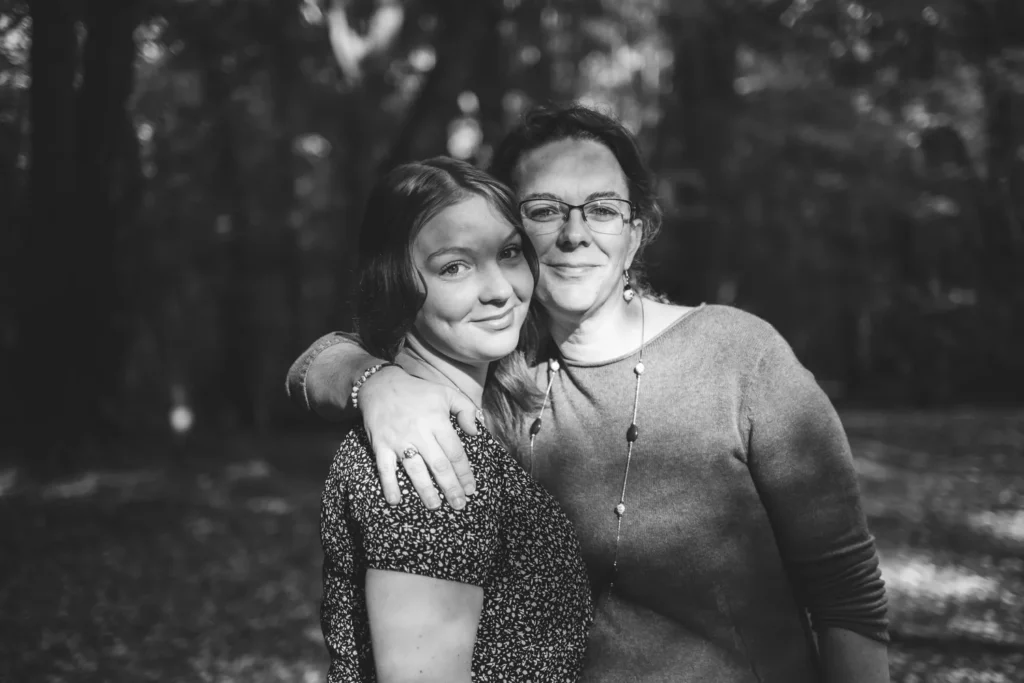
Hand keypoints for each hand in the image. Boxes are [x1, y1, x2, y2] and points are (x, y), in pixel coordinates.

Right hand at [359, 366, 479, 509]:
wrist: (380, 385)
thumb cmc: (418, 392)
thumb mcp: (446, 393)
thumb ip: (466, 409)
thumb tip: (475, 431)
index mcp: (437, 420)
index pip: (455, 452)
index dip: (464, 472)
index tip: (471, 489)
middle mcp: (419, 432)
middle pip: (439, 465)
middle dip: (450, 487)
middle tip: (459, 504)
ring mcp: (398, 440)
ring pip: (415, 470)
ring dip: (425, 491)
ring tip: (435, 506)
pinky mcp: (380, 445)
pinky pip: (385, 468)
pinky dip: (389, 485)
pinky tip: (395, 501)